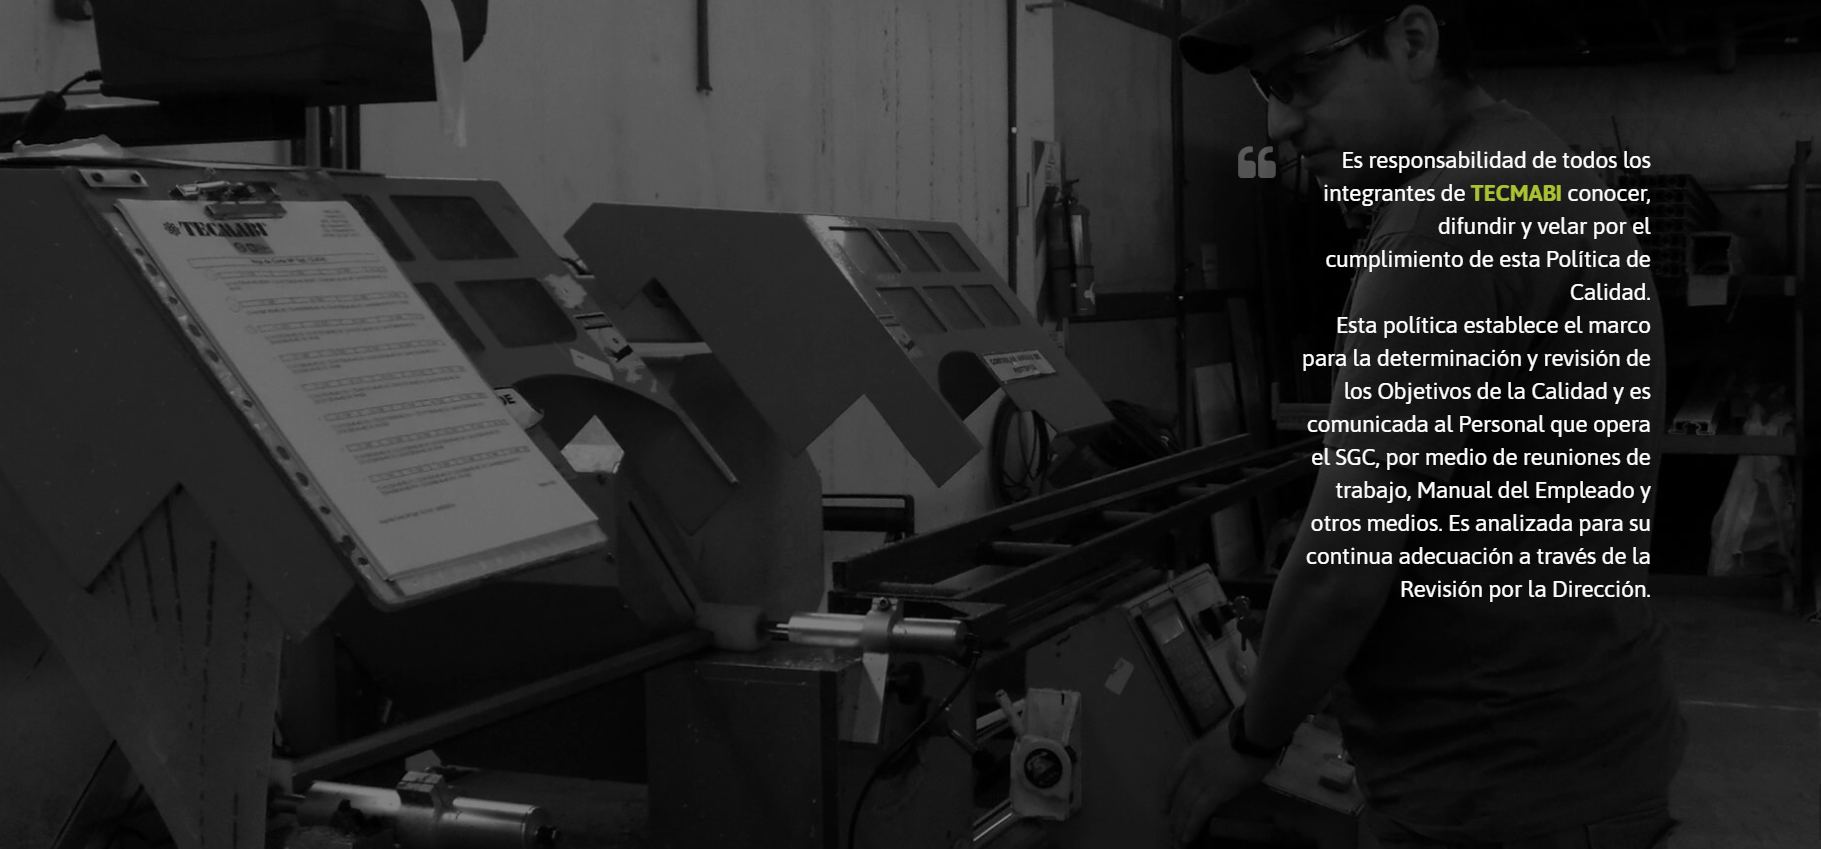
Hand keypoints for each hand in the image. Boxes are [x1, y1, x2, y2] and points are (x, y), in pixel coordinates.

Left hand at [1163, 718, 1275, 845]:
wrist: (1254, 732)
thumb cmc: (1247, 731)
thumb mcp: (1221, 739)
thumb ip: (1216, 752)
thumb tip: (1222, 762)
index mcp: (1194, 752)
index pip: (1174, 775)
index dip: (1167, 793)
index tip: (1163, 807)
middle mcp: (1193, 767)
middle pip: (1179, 795)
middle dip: (1174, 816)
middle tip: (1170, 832)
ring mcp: (1202, 779)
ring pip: (1186, 806)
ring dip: (1180, 826)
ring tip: (1176, 842)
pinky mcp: (1216, 792)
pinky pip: (1199, 812)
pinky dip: (1191, 826)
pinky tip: (1186, 837)